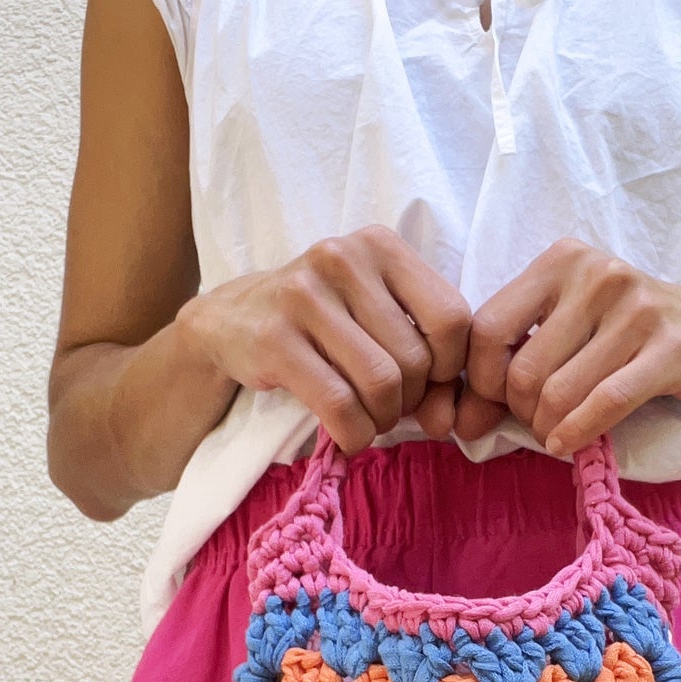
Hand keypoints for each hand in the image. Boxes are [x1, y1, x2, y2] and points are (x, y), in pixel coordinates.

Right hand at [177, 226, 470, 453]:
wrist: (229, 322)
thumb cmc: (321, 323)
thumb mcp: (374, 318)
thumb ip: (426, 362)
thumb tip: (447, 422)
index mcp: (380, 245)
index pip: (452, 317)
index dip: (450, 366)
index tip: (428, 382)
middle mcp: (343, 258)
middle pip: (416, 358)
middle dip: (410, 400)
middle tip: (387, 407)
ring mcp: (304, 295)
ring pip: (381, 382)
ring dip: (381, 420)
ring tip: (368, 420)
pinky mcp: (274, 338)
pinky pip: (339, 403)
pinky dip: (354, 434)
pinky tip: (348, 436)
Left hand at [455, 239, 680, 453]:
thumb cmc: (626, 328)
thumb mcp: (570, 318)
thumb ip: (516, 352)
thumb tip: (460, 419)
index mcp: (562, 260)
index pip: (488, 328)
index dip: (479, 380)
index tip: (492, 404)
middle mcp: (598, 275)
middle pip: (524, 369)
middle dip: (521, 411)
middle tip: (536, 422)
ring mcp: (638, 310)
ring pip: (560, 392)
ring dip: (549, 428)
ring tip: (556, 433)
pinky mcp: (671, 349)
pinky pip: (605, 402)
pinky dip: (578, 433)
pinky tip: (569, 445)